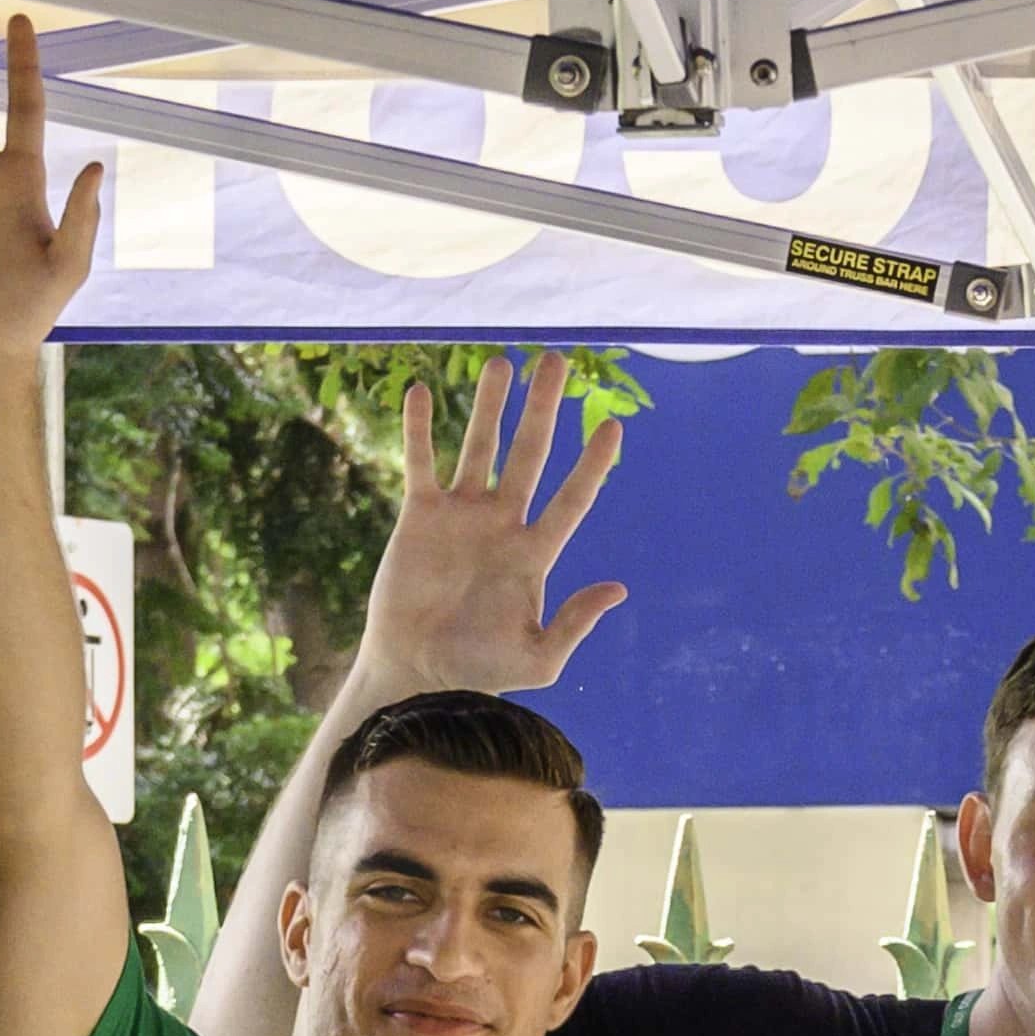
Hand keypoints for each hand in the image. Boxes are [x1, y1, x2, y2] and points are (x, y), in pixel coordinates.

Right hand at [352, 350, 629, 699]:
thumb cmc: (478, 671)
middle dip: (543, 409)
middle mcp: (502, 523)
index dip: (593, 464)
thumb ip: (574, 623)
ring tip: (501, 363)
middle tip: (556, 362)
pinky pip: (421, 463)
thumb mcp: (537, 658)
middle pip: (530, 453)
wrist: (417, 673)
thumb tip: (617, 588)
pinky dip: (419, 429)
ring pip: (479, 446)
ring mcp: (461, 515)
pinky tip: (419, 391)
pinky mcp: (420, 516)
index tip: (613, 425)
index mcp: (535, 552)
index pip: (572, 498)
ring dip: (489, 405)